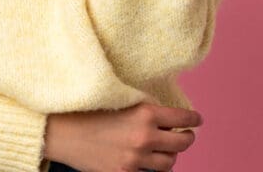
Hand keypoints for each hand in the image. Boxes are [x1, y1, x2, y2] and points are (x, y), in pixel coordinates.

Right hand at [43, 101, 202, 171]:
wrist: (64, 130)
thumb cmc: (91, 108)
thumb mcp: (124, 98)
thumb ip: (146, 106)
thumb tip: (167, 112)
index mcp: (146, 113)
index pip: (183, 119)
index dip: (194, 120)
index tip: (198, 120)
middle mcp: (144, 138)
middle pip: (181, 144)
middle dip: (187, 138)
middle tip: (187, 135)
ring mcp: (134, 160)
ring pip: (168, 163)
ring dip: (171, 155)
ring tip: (168, 149)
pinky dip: (151, 167)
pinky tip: (149, 159)